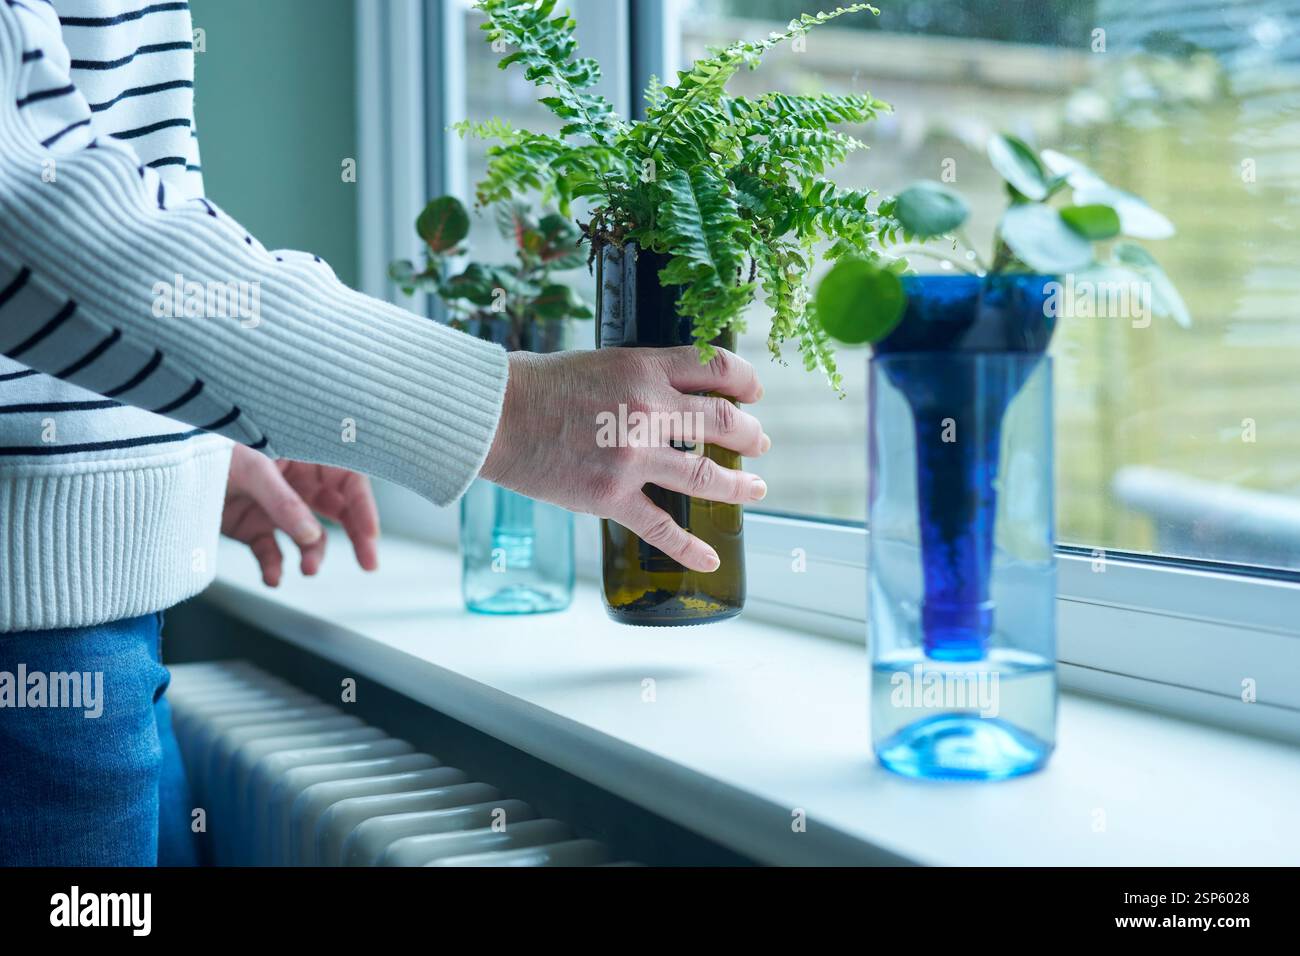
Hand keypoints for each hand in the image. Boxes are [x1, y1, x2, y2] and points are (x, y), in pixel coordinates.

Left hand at [222, 445, 379, 586]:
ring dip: (312, 555)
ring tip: (308, 569)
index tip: (370, 537)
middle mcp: (295, 482)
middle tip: (368, 563)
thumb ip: (284, 502)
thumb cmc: (211, 446)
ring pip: (308, 536)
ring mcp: (273, 506)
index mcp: (305, 456)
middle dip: (354, 538)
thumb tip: (311, 535)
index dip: (364, 508)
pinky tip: (273, 578)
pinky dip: (274, 567)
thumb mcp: (253, 468)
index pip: (348, 482)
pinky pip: (272, 551)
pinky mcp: (250, 527)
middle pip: (337, 512)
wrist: (160, 463)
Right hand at [481, 346, 768, 572]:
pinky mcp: (612, 498)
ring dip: (738, 485)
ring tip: (755, 489)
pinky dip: (690, 547)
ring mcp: (633, 458)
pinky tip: (709, 557)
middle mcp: (647, 411)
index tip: (753, 393)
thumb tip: (672, 390)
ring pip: (706, 476)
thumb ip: (640, 376)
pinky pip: (663, 528)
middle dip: (750, 436)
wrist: (494, 417)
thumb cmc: (537, 385)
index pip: (716, 369)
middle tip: (758, 444)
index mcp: (644, 370)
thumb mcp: (601, 361)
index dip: (745, 382)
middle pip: (724, 423)